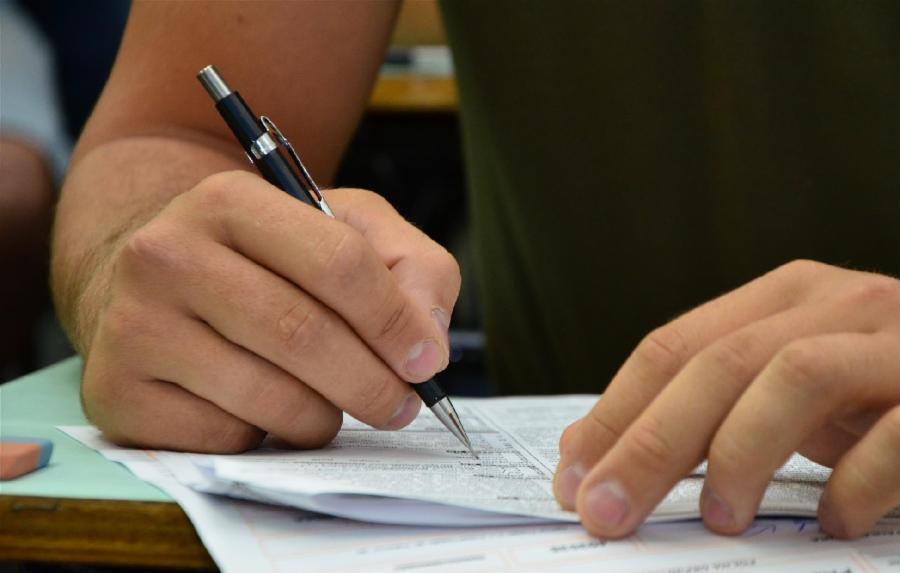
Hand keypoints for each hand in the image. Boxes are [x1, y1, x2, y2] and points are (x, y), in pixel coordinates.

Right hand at [81, 171, 459, 451]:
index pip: (337, 262)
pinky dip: (264, 438)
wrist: (156, 283)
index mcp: (230, 200)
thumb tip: (427, 344)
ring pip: (268, 398)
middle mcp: (166, 254)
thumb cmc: (266, 260)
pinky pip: (224, 439)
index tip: (425, 361)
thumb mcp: (344, 231)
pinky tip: (260, 410)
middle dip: (372, 384)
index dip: (395, 321)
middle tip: (401, 406)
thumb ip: (410, 267)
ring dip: (323, 417)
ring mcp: (132, 325)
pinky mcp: (116, 392)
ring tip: (329, 404)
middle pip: (302, 334)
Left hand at [552, 260, 899, 538]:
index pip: (670, 347)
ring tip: (717, 519)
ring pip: (792, 375)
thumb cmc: (879, 391)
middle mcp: (832, 303)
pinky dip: (856, 481)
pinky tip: (834, 523)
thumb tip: (598, 456)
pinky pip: (895, 431)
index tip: (571, 478)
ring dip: (741, 451)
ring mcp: (895, 338)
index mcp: (778, 298)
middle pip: (715, 365)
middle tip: (606, 513)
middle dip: (647, 444)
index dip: (612, 413)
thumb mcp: (787, 389)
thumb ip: (710, 409)